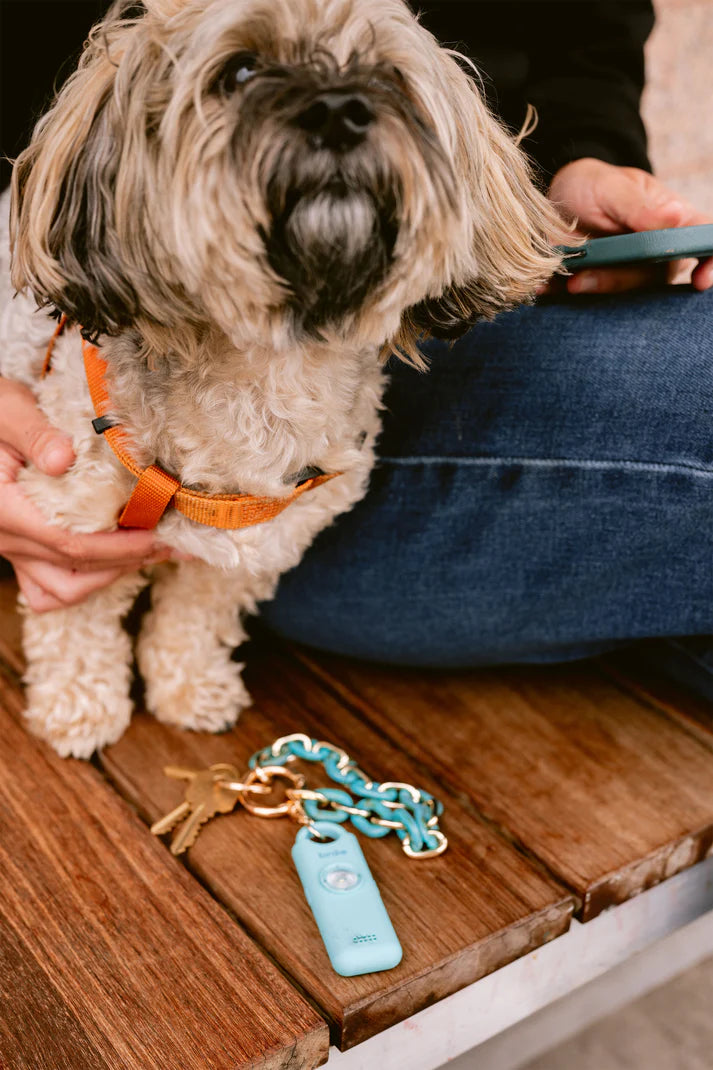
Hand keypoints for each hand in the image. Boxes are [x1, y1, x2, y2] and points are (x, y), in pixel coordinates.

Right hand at [0, 377, 176, 611]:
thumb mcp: (7, 409)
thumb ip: (35, 434)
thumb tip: (64, 459)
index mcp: (4, 509)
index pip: (68, 542)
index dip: (118, 546)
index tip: (158, 537)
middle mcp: (5, 539)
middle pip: (74, 570)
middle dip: (128, 561)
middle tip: (172, 545)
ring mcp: (12, 549)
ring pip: (63, 589)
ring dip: (110, 575)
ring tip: (152, 553)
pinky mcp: (20, 549)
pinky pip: (48, 588)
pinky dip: (83, 581)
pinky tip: (114, 561)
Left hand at [547, 157, 712, 294]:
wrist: (558, 196)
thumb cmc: (595, 184)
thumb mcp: (612, 186)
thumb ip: (639, 208)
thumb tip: (676, 216)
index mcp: (674, 221)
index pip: (704, 241)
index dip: (711, 261)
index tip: (702, 279)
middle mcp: (656, 252)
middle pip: (655, 276)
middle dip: (619, 279)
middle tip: (583, 277)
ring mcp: (628, 271)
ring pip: (621, 291)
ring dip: (592, 287)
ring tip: (567, 280)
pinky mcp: (599, 284)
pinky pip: (587, 297)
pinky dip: (564, 293)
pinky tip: (546, 288)